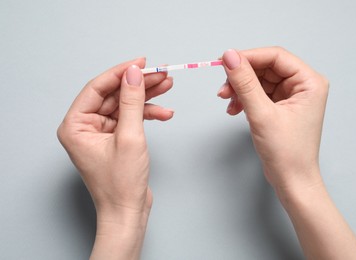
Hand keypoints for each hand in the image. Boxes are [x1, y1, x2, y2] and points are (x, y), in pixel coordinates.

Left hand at [57, 58, 173, 258]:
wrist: (128, 212)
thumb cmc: (121, 183)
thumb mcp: (129, 137)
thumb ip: (131, 101)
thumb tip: (133, 73)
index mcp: (75, 126)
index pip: (98, 88)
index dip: (121, 72)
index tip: (142, 62)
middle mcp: (84, 127)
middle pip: (114, 95)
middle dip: (139, 85)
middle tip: (161, 74)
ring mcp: (100, 133)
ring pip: (124, 105)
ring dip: (147, 97)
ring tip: (168, 86)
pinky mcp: (114, 139)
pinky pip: (130, 118)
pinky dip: (147, 114)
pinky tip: (165, 113)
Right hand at [219, 48, 355, 258]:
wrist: (291, 180)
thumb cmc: (286, 152)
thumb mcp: (262, 114)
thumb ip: (244, 83)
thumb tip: (229, 56)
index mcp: (309, 82)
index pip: (275, 56)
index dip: (249, 56)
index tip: (225, 61)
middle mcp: (303, 85)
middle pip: (266, 67)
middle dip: (242, 77)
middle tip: (223, 87)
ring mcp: (292, 96)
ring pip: (260, 80)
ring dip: (240, 89)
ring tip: (227, 101)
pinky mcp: (281, 106)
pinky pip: (259, 93)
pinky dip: (244, 99)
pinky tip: (234, 109)